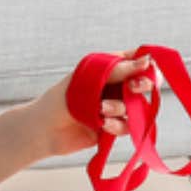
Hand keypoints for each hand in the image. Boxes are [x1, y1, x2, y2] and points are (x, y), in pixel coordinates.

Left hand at [26, 49, 157, 157]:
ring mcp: (115, 108)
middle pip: (143, 83)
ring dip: (121, 108)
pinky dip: (117, 125)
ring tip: (101, 110)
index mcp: (107, 69)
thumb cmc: (61, 99)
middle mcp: (114, 87)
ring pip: (135, 107)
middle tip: (133, 88)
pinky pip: (127, 126)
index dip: (145, 63)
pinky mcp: (113, 128)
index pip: (135, 60)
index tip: (146, 66)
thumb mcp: (88, 80)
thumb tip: (146, 61)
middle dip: (142, 85)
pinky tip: (103, 125)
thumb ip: (117, 70)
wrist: (43, 130)